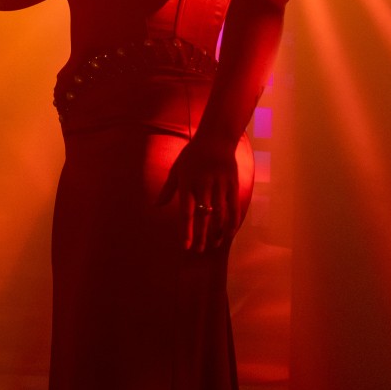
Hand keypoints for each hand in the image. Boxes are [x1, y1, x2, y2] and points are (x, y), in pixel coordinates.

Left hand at [156, 134, 241, 253]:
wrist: (216, 138)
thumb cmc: (192, 155)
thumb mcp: (177, 169)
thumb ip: (168, 189)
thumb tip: (156, 205)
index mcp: (187, 183)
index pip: (186, 212)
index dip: (186, 231)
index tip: (185, 246)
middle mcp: (203, 185)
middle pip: (203, 217)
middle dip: (201, 236)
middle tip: (198, 251)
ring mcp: (220, 185)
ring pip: (220, 215)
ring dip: (217, 232)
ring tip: (214, 244)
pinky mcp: (233, 184)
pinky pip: (234, 208)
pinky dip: (232, 222)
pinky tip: (229, 233)